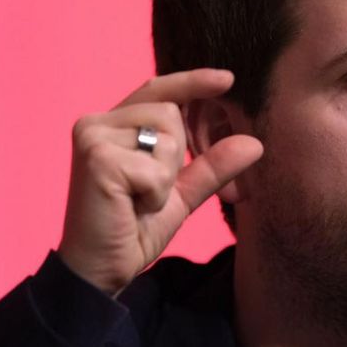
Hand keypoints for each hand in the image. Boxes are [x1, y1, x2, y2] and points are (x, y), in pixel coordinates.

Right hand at [57, 69, 262, 294]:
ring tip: (139, 199)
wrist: (102, 268)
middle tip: (148, 191)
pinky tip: (133, 208)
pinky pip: (158, 169)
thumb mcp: (181, 192)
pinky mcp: (97, 159)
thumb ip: (213, 165)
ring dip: (166, 178)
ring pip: (168, 138)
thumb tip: (254, 143)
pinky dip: (157, 195)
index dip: (193, 82)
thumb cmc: (134, 228)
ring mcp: (93, 137)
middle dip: (175, 157)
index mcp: (113, 125)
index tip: (228, 79)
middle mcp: (97, 123)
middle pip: (170, 114)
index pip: (159, 91)